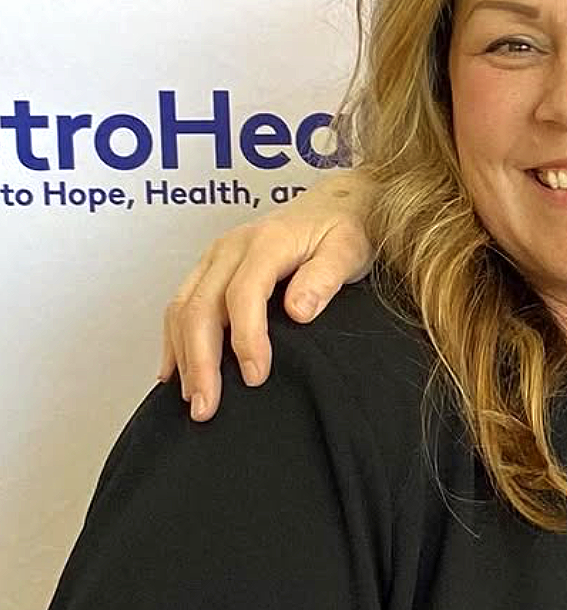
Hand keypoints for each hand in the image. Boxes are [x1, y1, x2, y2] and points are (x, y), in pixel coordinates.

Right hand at [159, 171, 376, 420]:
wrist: (338, 202)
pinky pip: (180, 304)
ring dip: (182, 356)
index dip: (246, 339)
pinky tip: (174, 372)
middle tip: (206, 407)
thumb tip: (298, 310)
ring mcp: (216, 256)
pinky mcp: (210, 267)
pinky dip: (174, 340)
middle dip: (200, 361)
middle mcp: (232, 247)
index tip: (255, 377)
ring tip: (192, 400)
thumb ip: (325, 277)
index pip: (243, 295)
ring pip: (183, 308)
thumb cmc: (347, 229)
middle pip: (200, 306)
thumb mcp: (349, 249)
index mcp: (267, 242)